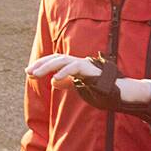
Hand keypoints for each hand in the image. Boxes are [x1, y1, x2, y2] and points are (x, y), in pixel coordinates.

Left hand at [27, 55, 150, 104]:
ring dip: (47, 67)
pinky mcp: (90, 69)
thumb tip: (54, 83)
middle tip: (28, 73)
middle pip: (56, 59)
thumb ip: (67, 83)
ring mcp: (84, 64)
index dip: (42, 65)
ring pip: (62, 60)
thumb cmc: (103, 89)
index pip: (55, 61)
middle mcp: (78, 62)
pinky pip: (74, 68)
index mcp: (75, 65)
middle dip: (41, 65)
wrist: (121, 92)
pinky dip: (63, 72)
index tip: (30, 72)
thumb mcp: (80, 86)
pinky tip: (54, 79)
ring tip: (36, 74)